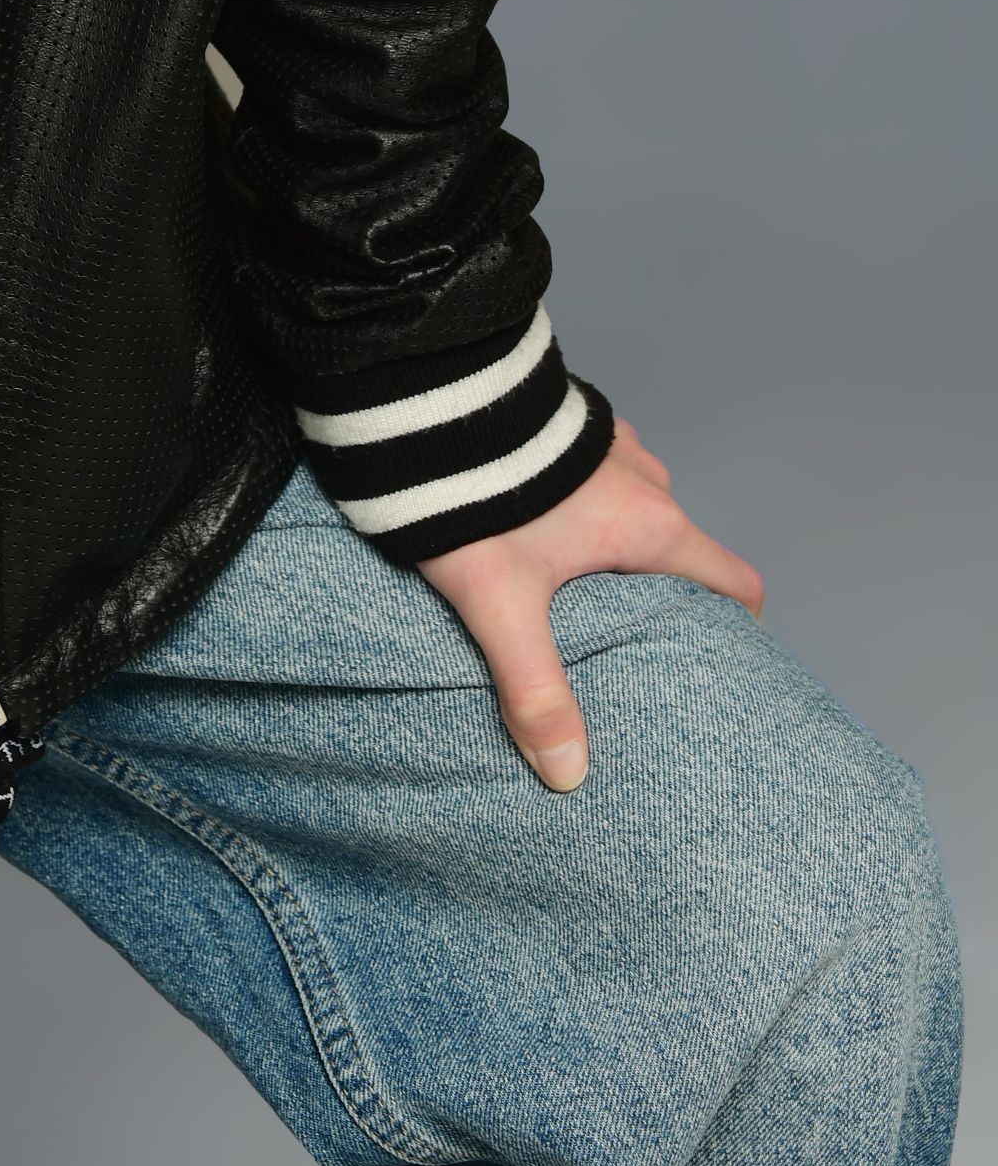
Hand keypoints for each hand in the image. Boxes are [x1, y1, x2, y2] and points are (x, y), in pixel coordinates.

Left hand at [418, 412, 762, 791]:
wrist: (425, 393)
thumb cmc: (472, 493)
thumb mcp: (501, 603)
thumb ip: (533, 687)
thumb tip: (566, 772)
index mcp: (651, 523)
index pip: (735, 583)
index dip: (742, 629)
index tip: (723, 665)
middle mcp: (645, 478)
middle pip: (684, 553)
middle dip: (667, 598)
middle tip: (633, 643)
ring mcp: (609, 444)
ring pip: (639, 511)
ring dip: (620, 549)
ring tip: (577, 592)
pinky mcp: (568, 425)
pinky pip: (599, 477)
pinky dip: (586, 507)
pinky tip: (537, 529)